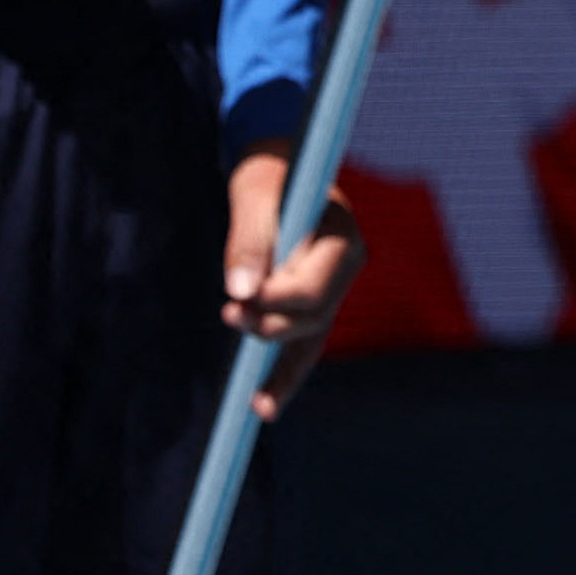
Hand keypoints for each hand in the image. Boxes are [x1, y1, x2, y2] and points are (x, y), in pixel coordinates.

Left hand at [223, 147, 361, 417]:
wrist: (277, 168)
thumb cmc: (268, 175)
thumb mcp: (254, 196)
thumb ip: (249, 243)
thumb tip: (241, 293)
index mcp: (343, 239)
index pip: (315, 288)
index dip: (278, 301)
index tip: (237, 301)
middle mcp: (346, 268)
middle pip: (312, 316)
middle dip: (271, 324)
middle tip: (229, 313)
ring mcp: (333, 288)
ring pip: (310, 338)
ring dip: (277, 360)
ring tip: (255, 392)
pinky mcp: (314, 302)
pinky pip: (303, 344)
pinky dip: (285, 375)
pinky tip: (263, 406)